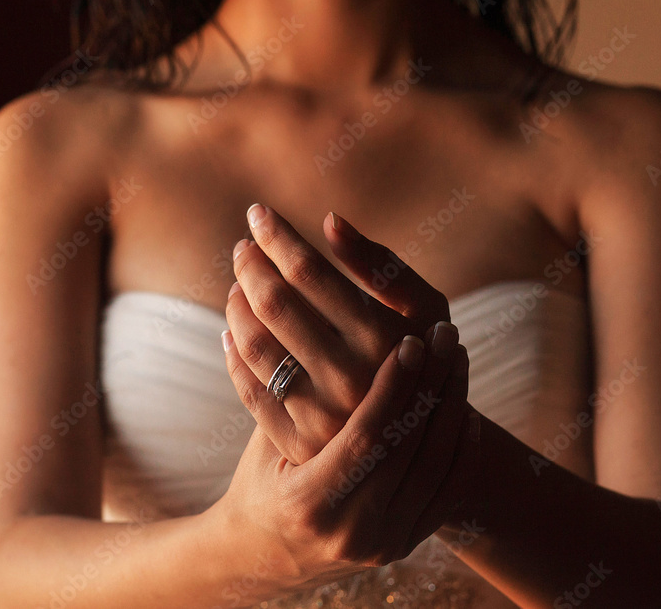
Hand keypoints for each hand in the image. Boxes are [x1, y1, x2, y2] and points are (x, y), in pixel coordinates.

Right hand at [217, 331, 478, 588]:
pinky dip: (462, 450)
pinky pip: (448, 493)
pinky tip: (466, 411)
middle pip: (410, 448)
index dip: (393, 386)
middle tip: (444, 334)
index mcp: (310, 504)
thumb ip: (277, 391)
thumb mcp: (262, 442)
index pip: (367, 437)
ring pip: (438, 467)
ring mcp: (385, 544)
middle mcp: (353, 532)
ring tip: (457, 357)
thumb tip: (257, 315)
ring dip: (453, 406)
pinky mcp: (406, 545)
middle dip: (432, 385)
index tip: (410, 339)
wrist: (265, 556)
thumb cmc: (257, 485)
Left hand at [224, 203, 457, 462]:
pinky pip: (249, 390)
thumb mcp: (423, 309)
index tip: (258, 213)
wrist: (427, 447)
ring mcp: (322, 417)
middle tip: (242, 247)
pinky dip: (233, 352)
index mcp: (384, 337)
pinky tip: (233, 330)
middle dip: (250, 265)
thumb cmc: (424, 358)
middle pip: (274, 304)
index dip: (277, 236)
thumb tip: (330, 221)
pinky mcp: (298, 445)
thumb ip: (380, 265)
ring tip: (238, 285)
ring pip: (255, 345)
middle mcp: (352, 378)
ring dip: (237, 305)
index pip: (308, 272)